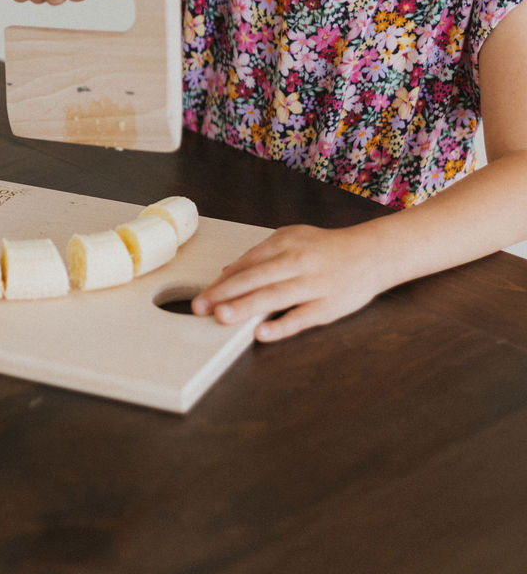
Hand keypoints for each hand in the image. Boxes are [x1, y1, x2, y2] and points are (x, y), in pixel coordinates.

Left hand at [191, 223, 383, 342]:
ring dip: (246, 306)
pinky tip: (262, 332)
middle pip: (256, 278)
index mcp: (285, 243)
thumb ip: (260, 256)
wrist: (372, 253)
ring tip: (223, 317)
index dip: (223, 281)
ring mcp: (314, 283)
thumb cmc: (325, 249)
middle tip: (201, 307)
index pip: (248, 263)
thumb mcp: (291, 240)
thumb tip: (227, 272)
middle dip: (225, 293)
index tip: (203, 296)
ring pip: (275, 296)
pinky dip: (282, 325)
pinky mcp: (329, 305)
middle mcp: (297, 261)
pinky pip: (302, 317)